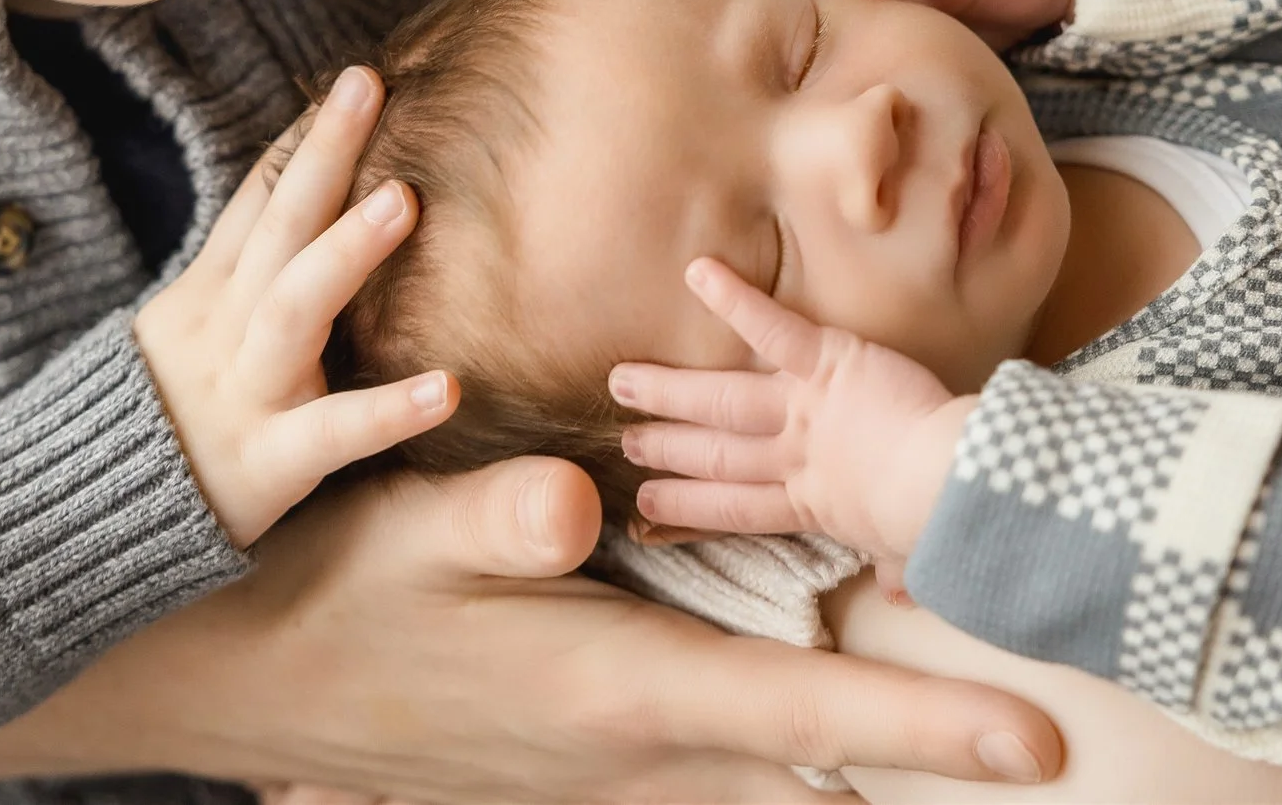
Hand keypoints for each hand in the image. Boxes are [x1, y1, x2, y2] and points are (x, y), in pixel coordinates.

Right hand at [0, 456, 1066, 794]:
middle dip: (912, 749)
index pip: (806, 712)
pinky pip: (695, 775)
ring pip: (753, 778)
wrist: (239, 686)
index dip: (931, 727)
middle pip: (807, 765)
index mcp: (617, 692)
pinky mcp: (563, 770)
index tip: (1041, 741)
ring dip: (839, 755)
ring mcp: (594, 777)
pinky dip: (763, 756)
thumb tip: (588, 504)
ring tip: (935, 735)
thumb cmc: (331, 599)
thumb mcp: (413, 536)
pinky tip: (785, 749)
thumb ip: (510, 516)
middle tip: (1022, 735)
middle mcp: (626, 753)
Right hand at [132, 67, 453, 546]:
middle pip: (274, 223)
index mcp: (210, 295)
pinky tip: (447, 389)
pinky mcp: (264, 461)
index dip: (303, 138)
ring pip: (291, 307)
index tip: (355, 78)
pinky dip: (386, 411)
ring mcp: (243, 390)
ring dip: (345, 250)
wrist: (74, 517)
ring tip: (404, 199)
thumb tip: (300, 218)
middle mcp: (223, 328)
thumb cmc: (157, 424)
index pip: (258, 200)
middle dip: (322, 150)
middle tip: (371, 84)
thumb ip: (245, 279)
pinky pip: (330, 434)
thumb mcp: (188, 335)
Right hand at [610, 258, 971, 560]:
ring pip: (723, 398)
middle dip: (667, 447)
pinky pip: (773, 328)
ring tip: (622, 380)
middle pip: (717, 452)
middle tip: (624, 442)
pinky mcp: (825, 363)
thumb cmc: (936, 522)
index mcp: (813, 505)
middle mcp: (794, 457)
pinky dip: (734, 300)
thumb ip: (899, 565)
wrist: (948, 488)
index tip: (648, 507)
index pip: (736, 508)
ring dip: (670, 389)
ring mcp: (803, 409)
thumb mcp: (912, 551)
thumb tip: (900, 593)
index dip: (689, 507)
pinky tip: (697, 273)